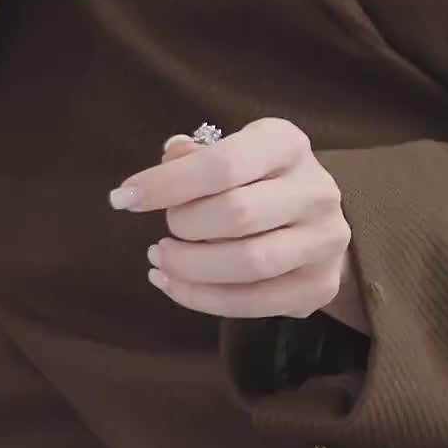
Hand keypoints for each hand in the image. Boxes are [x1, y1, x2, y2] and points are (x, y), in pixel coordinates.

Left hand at [109, 119, 364, 324]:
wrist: (315, 221)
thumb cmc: (259, 179)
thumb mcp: (233, 153)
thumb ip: (198, 156)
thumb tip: (171, 155)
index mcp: (287, 144)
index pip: (224, 164)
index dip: (168, 183)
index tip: (124, 198)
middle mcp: (315, 189)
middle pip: (237, 215)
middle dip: (185, 227)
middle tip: (163, 231)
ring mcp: (323, 241)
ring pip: (249, 264)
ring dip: (191, 268)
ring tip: (162, 260)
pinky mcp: (320, 286)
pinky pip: (255, 303)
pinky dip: (204, 299)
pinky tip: (176, 286)